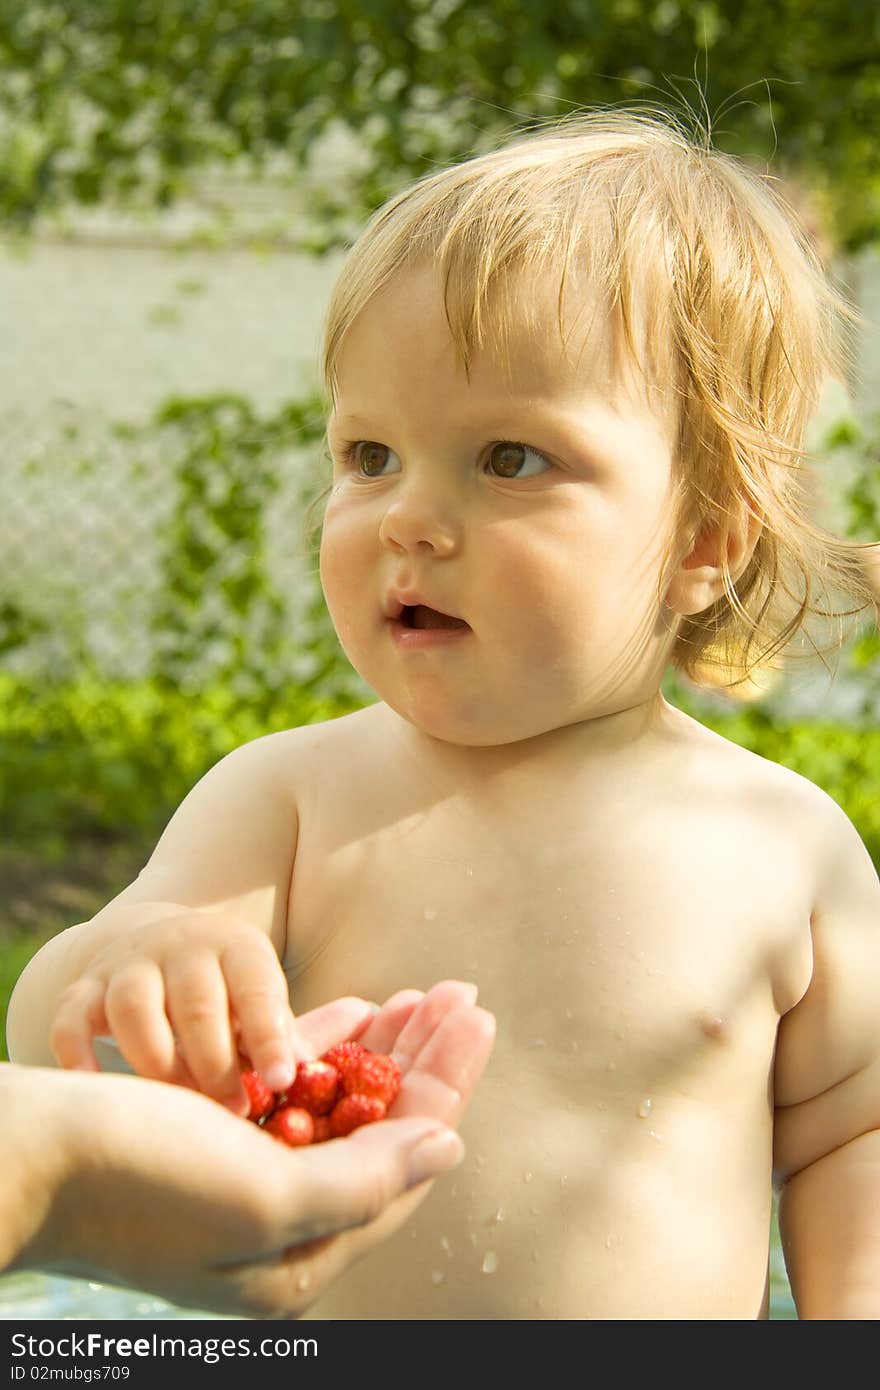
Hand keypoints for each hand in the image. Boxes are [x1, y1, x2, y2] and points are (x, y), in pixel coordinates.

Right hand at [10, 982, 494, 1317]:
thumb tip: (445, 1151)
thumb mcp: (262, 1197)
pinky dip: (324, 1050)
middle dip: (423, 1059)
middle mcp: (280, 1224)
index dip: (446, 1084)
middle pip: (379, 1131)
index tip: (476, 1017)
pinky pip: (290, 1093)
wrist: (27, 1155)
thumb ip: (364, 1181)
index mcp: (300, 1259)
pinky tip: (357, 1010)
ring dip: (381, 1047)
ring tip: (423, 992)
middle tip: (463, 992)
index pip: (403, 1162)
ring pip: (340, 1106)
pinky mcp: (215, 1140)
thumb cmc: (141, 1178)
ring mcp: (246, 1179)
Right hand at [49, 912, 299, 1111]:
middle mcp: (181, 946)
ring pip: (133, 1006)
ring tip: (177, 1108)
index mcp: (236, 947)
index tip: (280, 1082)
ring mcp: (128, 964)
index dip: (268, 1036)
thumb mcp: (263, 997)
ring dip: (157, 1062)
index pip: (255, 987)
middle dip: (216, 1064)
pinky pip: (70, 1018)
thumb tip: (358, 1027)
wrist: (159, 945)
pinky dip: (77, 1053)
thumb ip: (298, 1027)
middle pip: (196, 1003)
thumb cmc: (229, 995)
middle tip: (234, 1112)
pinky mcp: (84, 987)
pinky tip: (95, 1091)